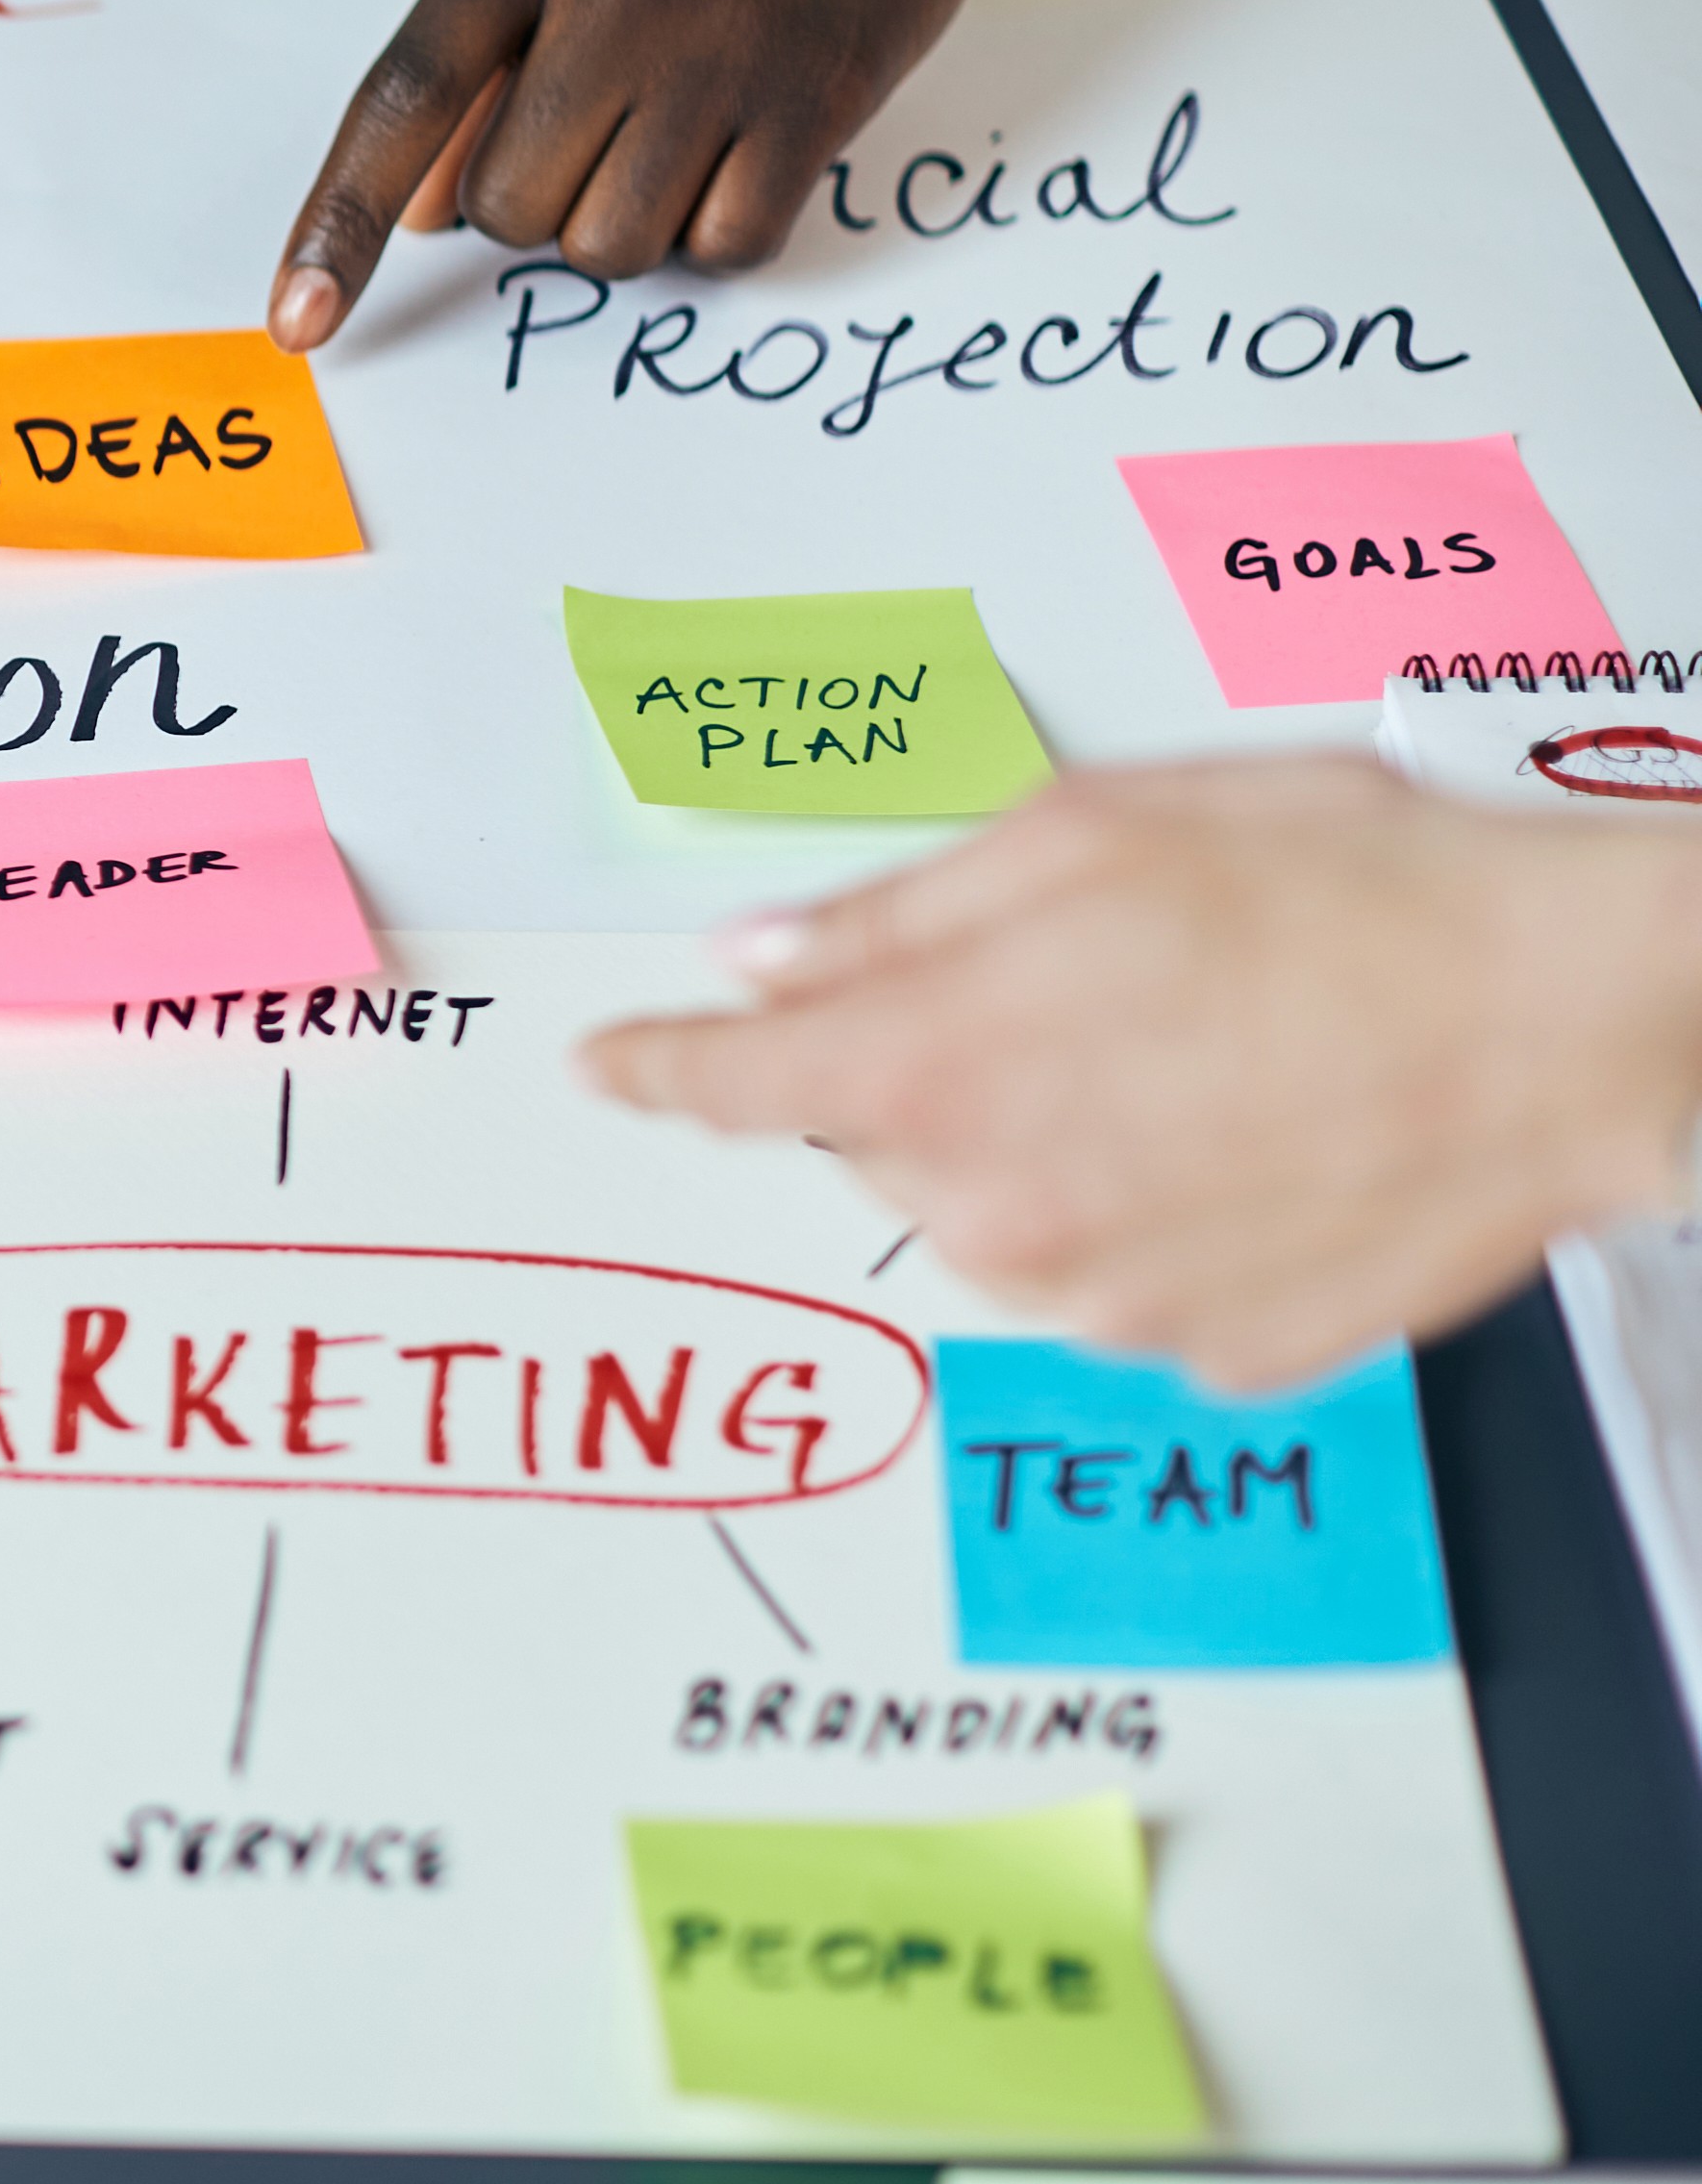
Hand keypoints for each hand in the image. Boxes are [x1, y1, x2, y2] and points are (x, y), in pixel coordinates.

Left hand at [261, 0, 1077, 349]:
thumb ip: (479, 38)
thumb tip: (420, 211)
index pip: (402, 100)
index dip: (338, 223)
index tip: (299, 321)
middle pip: (508, 205)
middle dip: (529, 195)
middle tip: (591, 121)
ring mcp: (729, 41)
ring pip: (611, 244)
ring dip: (620, 221)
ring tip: (667, 124)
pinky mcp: (828, 87)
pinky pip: (728, 243)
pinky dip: (714, 227)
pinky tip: (734, 148)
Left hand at [580, 760, 1701, 1390]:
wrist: (1571, 1016)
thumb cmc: (1357, 896)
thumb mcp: (1094, 834)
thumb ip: (899, 912)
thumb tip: (771, 952)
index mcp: (941, 1065)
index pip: (736, 1083)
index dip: (662, 1069)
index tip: (612, 1069)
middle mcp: (1002, 1206)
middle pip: (881, 1144)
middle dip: (928, 1070)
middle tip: (1069, 989)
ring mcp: (1107, 1297)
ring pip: (995, 1216)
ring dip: (1040, 1144)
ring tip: (1190, 1051)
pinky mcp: (1208, 1349)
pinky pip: (1119, 1274)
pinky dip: (1150, 1211)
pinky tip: (1247, 1130)